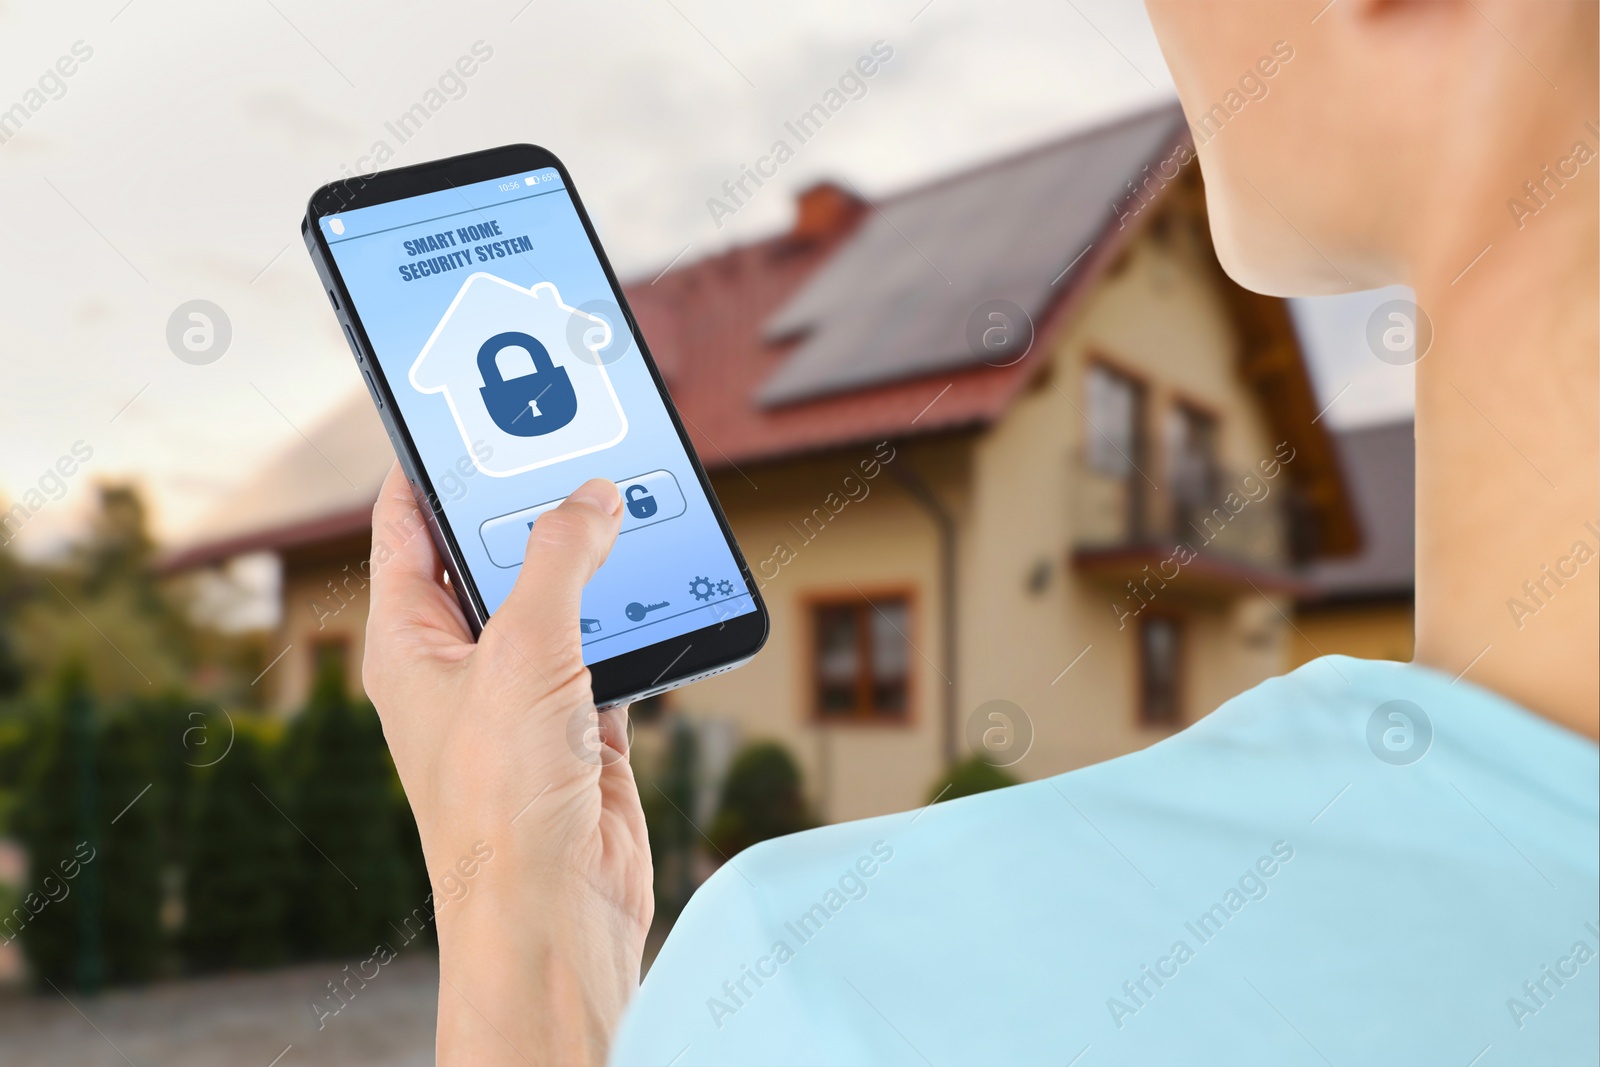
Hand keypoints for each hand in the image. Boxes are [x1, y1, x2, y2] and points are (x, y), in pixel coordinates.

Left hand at [362, 461, 652, 1065]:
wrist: (555, 913)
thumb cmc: (502, 800)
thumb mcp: (524, 652)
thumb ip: (561, 561)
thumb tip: (593, 496)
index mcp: (408, 639)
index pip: (408, 523)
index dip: (432, 462)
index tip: (465, 408)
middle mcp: (458, 660)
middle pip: (493, 553)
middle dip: (532, 502)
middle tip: (573, 440)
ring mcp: (520, 693)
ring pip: (558, 598)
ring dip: (595, 559)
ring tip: (629, 499)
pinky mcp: (579, 724)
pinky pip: (608, 645)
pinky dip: (634, 615)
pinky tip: (662, 585)